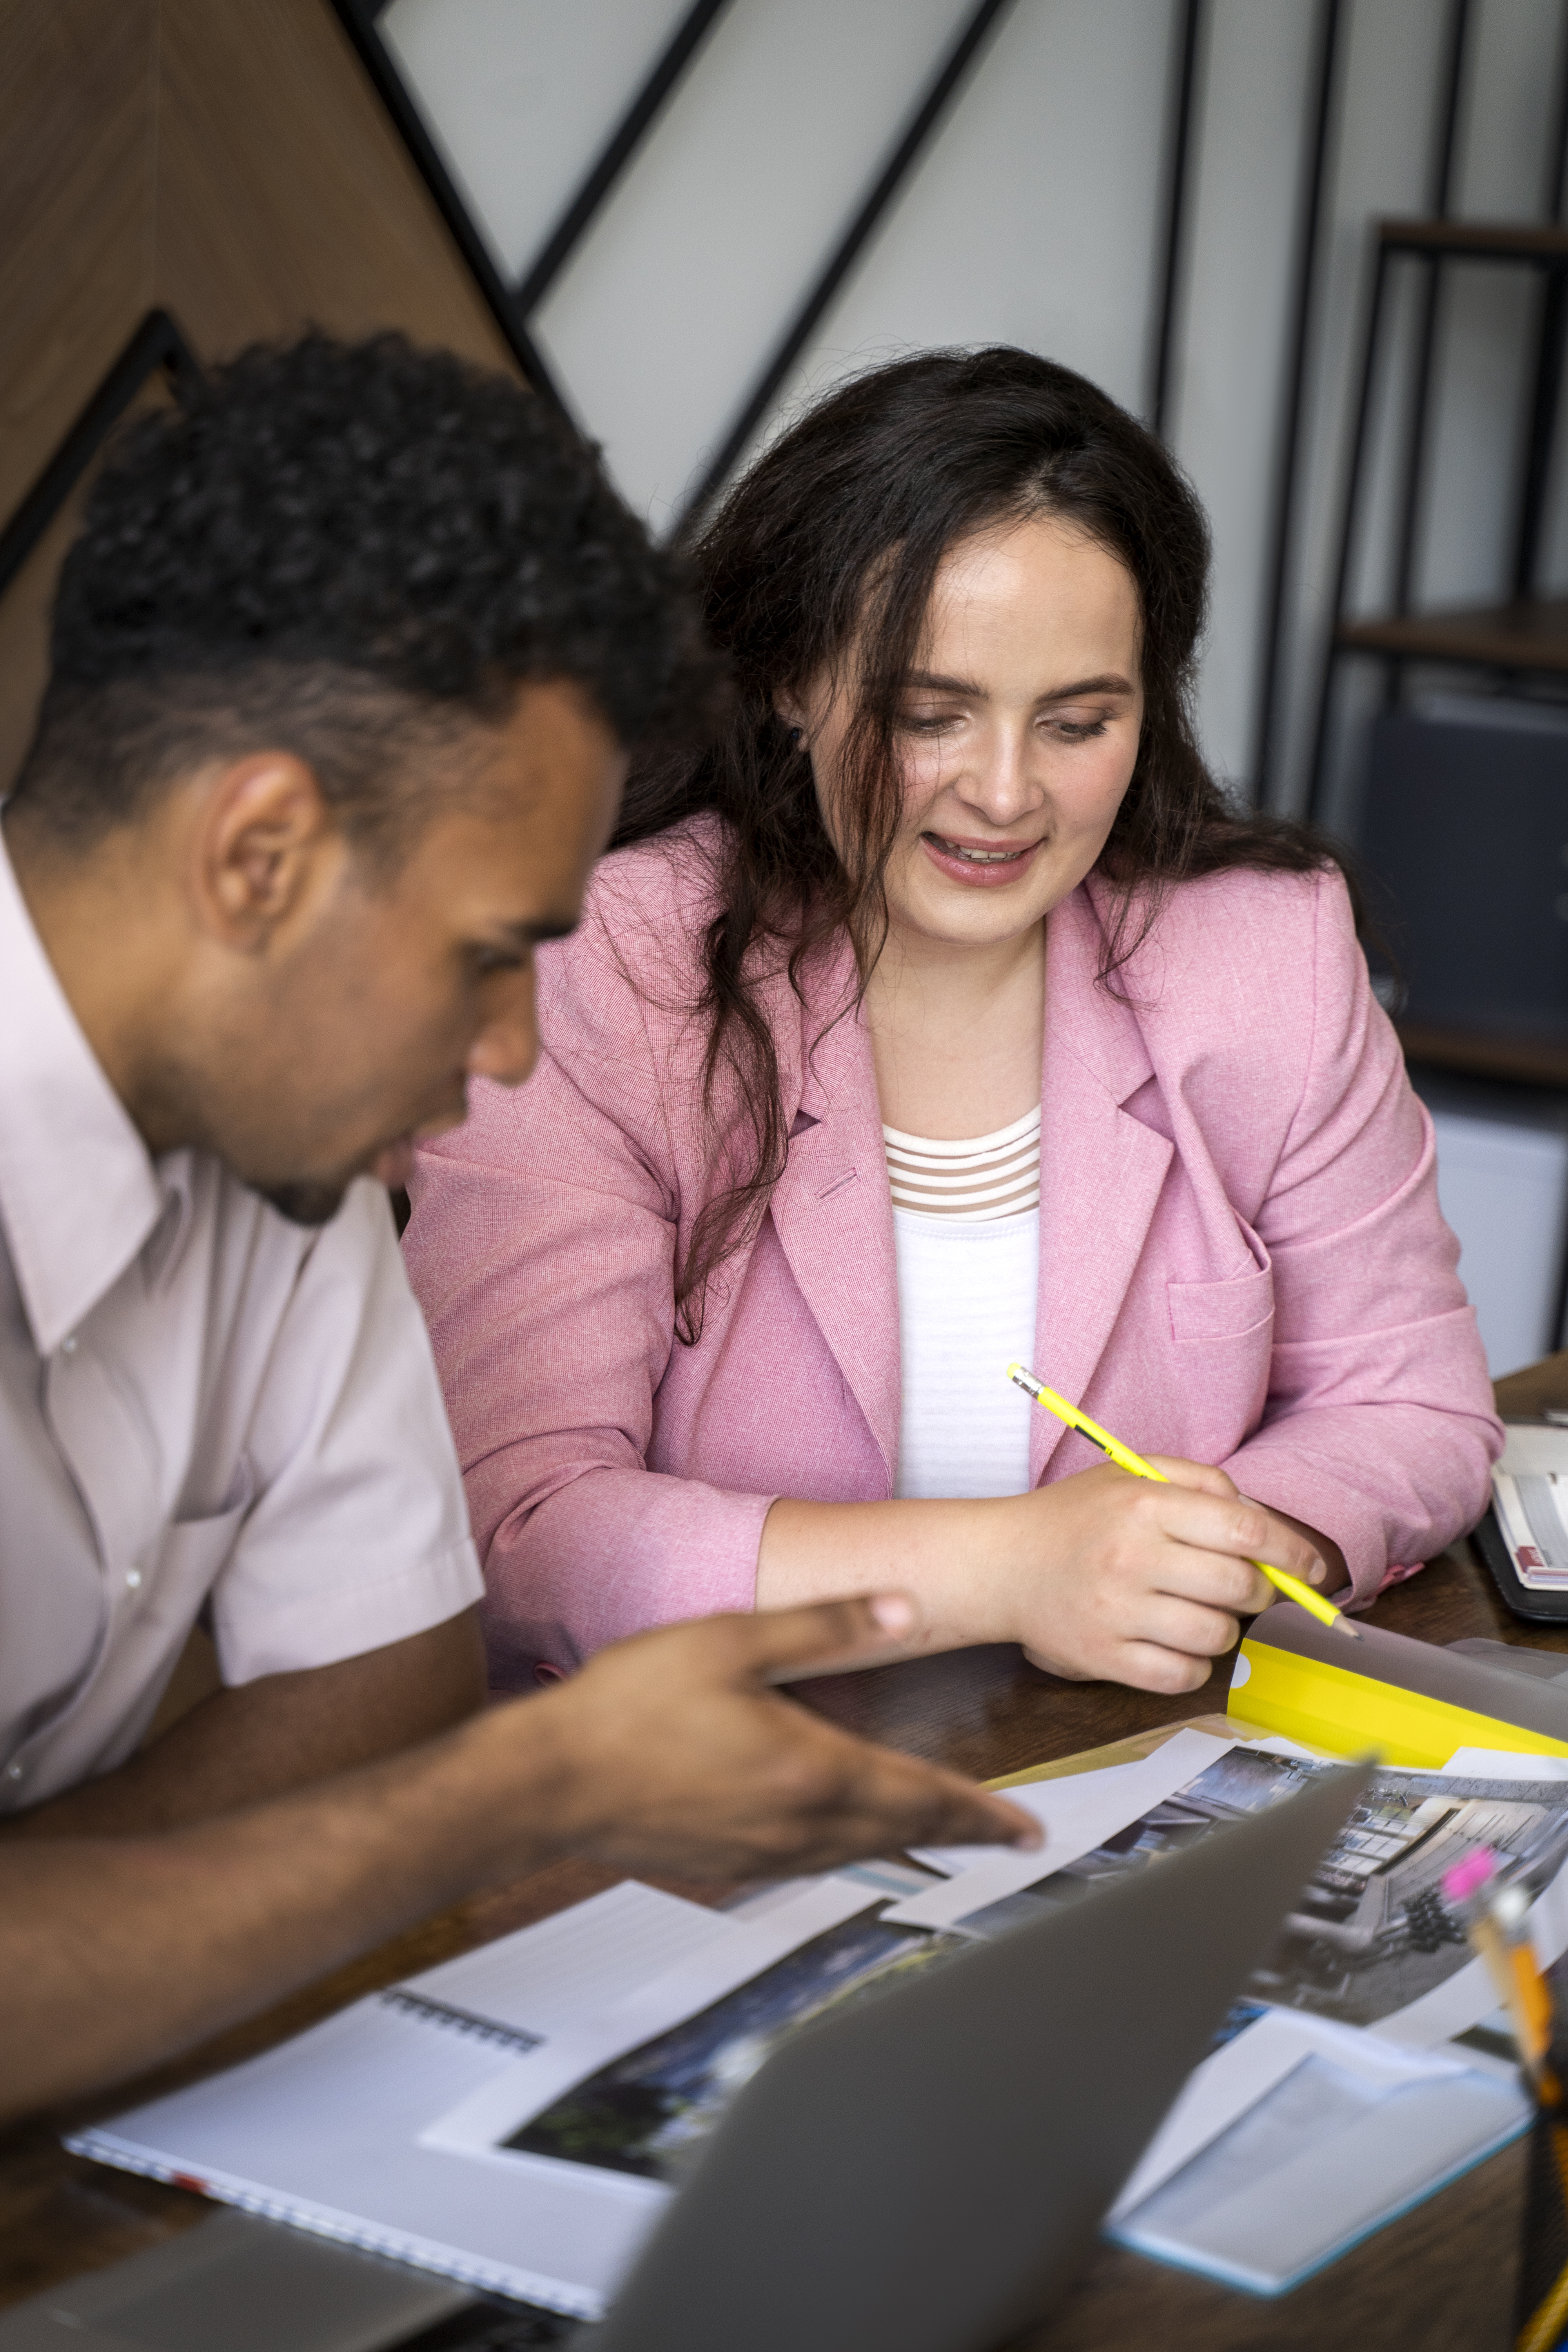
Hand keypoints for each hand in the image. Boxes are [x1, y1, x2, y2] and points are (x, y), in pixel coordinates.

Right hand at [531, 1595, 1040, 1881]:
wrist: (548, 1783)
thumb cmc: (630, 1705)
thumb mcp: (731, 1641)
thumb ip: (823, 1626)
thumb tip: (901, 1609)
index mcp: (812, 1770)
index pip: (923, 1796)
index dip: (984, 1814)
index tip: (1028, 1830)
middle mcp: (798, 1825)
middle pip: (903, 1833)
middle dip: (964, 1834)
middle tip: (1010, 1840)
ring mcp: (762, 1855)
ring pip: (859, 1852)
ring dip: (909, 1843)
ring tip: (943, 1833)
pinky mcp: (727, 1865)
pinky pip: (811, 1862)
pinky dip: (850, 1849)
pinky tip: (845, 1836)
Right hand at [985, 1459, 1322, 1693]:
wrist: (1000, 1563)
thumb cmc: (1076, 1518)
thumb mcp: (1133, 1475)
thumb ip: (1202, 1483)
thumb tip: (1262, 1523)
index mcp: (1146, 1506)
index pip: (1246, 1533)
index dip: (1292, 1553)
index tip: (1309, 1568)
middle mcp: (1132, 1557)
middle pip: (1240, 1587)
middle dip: (1259, 1591)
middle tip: (1244, 1587)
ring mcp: (1116, 1612)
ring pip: (1217, 1636)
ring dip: (1222, 1629)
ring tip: (1196, 1612)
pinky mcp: (1103, 1657)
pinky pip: (1181, 1676)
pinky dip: (1192, 1665)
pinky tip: (1173, 1643)